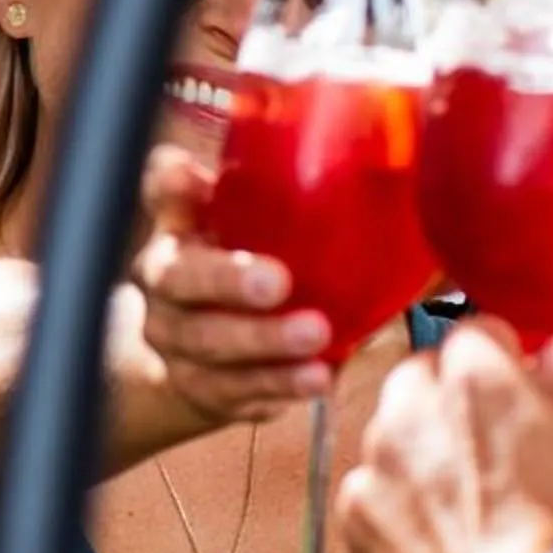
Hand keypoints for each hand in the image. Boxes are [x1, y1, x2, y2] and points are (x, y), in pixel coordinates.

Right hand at [129, 144, 334, 426]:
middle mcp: (163, 278)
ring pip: (208, 343)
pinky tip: (315, 377)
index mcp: (179, 223)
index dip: (171, 183)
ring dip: (263, 342)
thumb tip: (390, 161)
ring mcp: (174, 338)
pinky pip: (234, 391)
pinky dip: (277, 385)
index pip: (162, 189)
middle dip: (227, 280)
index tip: (192, 178)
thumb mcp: (259, 224)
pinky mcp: (198, 386)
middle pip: (179, 277)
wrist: (198, 353)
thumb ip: (295, 196)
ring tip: (316, 336)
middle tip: (278, 282)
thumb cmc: (247, 265)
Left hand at [330, 317, 552, 552]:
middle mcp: (410, 413)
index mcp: (476, 378)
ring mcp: (371, 474)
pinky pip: (370, 518)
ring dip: (419, 473)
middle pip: (421, 386)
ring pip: (390, 452)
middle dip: (450, 412)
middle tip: (496, 461)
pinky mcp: (347, 536)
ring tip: (470, 525)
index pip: (480, 335)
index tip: (522, 389)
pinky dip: (394, 535)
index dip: (504, 365)